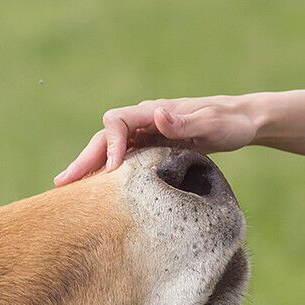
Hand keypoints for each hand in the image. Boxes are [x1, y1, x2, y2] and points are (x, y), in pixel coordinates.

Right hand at [53, 97, 257, 184]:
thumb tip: (158, 115)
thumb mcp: (214, 123)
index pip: (118, 122)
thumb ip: (187, 122)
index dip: (110, 144)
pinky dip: (106, 173)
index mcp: (154, 111)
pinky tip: (96, 192)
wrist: (242, 121)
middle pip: (106, 138)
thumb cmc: (230, 122)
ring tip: (66, 191)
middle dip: (84, 160)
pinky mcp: (152, 148)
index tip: (112, 170)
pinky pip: (123, 161)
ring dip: (89, 168)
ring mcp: (147, 135)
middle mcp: (145, 121)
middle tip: (62, 185)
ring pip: (109, 150)